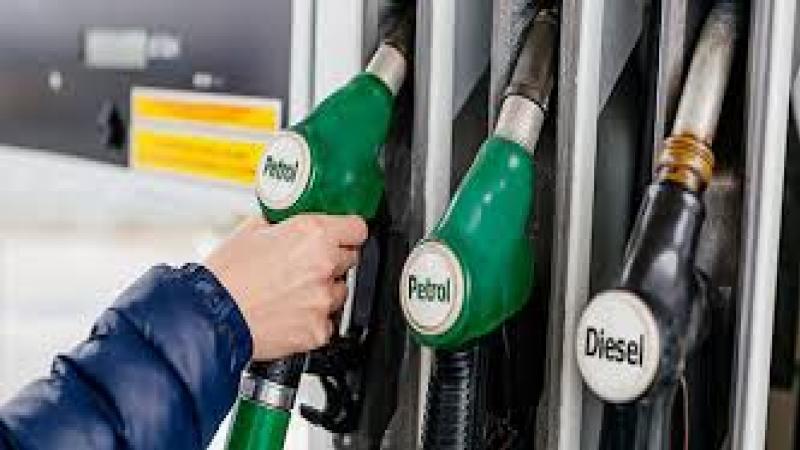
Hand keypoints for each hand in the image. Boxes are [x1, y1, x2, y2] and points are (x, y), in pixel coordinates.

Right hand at [205, 214, 366, 360]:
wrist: (210, 316)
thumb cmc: (226, 276)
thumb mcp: (251, 230)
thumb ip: (280, 224)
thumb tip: (287, 222)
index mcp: (313, 234)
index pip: (357, 228)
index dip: (348, 232)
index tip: (344, 235)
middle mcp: (323, 265)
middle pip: (349, 259)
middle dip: (332, 260)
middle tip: (304, 266)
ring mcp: (323, 299)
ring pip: (340, 291)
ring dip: (323, 290)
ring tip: (292, 292)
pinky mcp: (318, 329)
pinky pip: (326, 321)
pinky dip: (313, 318)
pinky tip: (290, 313)